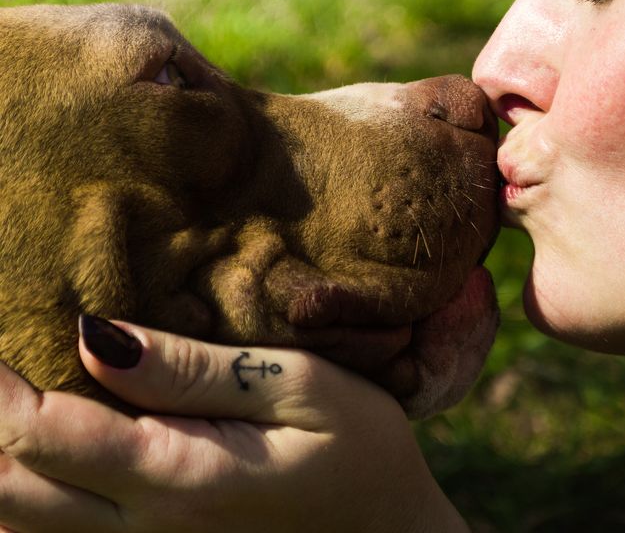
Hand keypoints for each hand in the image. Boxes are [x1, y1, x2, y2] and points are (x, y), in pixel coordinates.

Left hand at [0, 317, 467, 532]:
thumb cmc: (361, 452)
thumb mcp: (298, 389)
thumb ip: (195, 371)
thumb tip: (93, 338)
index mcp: (178, 476)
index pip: (39, 434)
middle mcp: (143, 531)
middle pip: (5, 492)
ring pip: (17, 527)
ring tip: (7, 400)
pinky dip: (23, 506)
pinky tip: (35, 466)